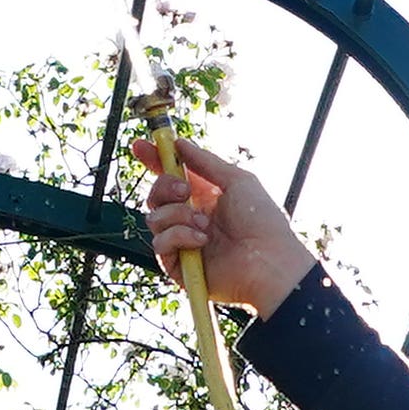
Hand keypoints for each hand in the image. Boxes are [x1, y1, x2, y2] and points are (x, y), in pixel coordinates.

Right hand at [134, 135, 318, 316]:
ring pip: (155, 218)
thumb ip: (205, 161)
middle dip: (164, 186)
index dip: (154, 160)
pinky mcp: (179, 265)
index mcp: (204, 197)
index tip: (139, 145)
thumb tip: (179, 143)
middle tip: (184, 191)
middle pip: (156, 195)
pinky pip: (160, 243)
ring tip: (205, 224)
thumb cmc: (262, 221)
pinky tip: (202, 241)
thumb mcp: (236, 180)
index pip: (171, 176)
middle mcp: (191, 217)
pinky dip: (180, 236)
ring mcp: (184, 241)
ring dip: (178, 215)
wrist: (269, 260)